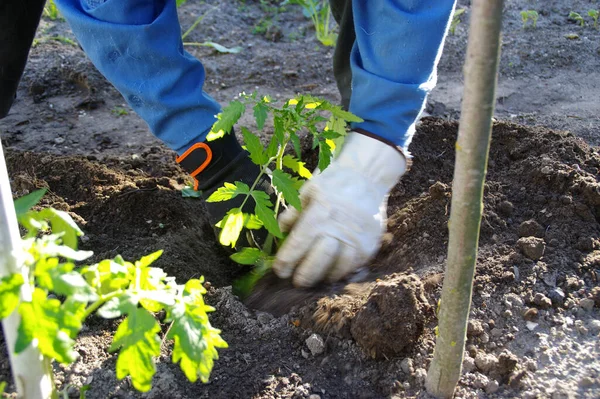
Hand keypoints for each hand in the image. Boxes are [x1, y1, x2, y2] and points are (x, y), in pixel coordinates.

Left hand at [273, 132, 407, 286]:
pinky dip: (340, 272)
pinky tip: (331, 272)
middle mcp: (339, 227)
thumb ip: (293, 213)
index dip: (287, 261)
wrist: (367, 176)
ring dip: (323, 277)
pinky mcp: (370, 246)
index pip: (299, 243)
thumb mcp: (308, 191)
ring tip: (314, 279)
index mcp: (320, 212)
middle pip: (317, 261)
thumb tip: (280, 233)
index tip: (279, 271)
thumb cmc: (332, 183)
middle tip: (296, 282)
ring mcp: (357, 238)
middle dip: (304, 276)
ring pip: (337, 269)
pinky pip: (353, 267)